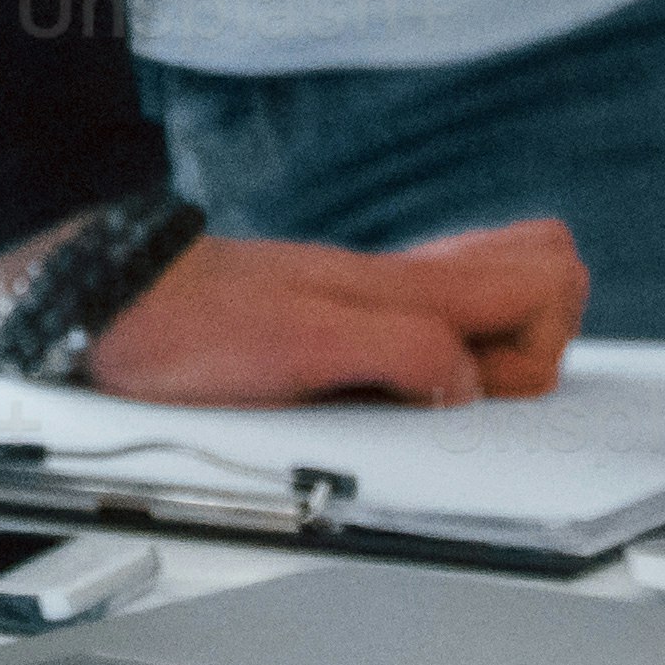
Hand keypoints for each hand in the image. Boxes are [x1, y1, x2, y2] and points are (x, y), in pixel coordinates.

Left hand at [80, 218, 586, 405]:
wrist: (119, 302)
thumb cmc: (191, 325)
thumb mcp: (300, 349)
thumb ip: (399, 353)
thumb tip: (472, 382)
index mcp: (408, 288)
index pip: (545, 280)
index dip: (539, 349)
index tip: (481, 390)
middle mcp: (405, 285)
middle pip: (545, 270)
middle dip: (541, 342)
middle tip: (474, 389)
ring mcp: (381, 298)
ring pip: (494, 292)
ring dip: (497, 350)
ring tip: (440, 394)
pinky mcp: (348, 319)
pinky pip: (434, 321)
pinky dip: (445, 354)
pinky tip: (410, 387)